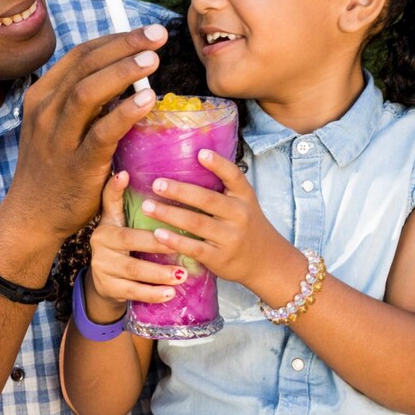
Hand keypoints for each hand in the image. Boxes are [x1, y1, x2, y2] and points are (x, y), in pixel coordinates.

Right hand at [5, 25, 166, 241]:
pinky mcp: (77, 165)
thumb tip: (128, 73)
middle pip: (86, 65)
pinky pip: (102, 132)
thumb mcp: (58, 126)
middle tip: (158, 35)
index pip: (80, 55)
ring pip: (88, 92)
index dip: (115, 39)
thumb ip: (84, 101)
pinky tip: (147, 100)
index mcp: (41, 96)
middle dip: (124, 45)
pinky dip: (125, 112)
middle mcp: (46, 111)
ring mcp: (58, 138)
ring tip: (153, 60)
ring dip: (123, 71)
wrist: (33, 216)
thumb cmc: (54, 168)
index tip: (144, 34)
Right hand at [85, 171, 187, 320]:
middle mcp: (100, 245)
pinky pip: (133, 292)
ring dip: (159, 274)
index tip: (127, 177)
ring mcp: (103, 268)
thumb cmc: (120, 247)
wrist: (105, 282)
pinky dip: (153, 294)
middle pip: (129, 241)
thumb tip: (125, 171)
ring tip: (181, 275)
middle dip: (156, 245)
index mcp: (106, 225)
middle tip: (181, 245)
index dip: (115, 191)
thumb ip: (120, 200)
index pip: (110, 205)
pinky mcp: (109, 288)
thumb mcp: (118, 223)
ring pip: (133, 271)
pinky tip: (170, 294)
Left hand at [142, 149, 294, 292]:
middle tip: (156, 184)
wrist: (266, 261)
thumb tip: (191, 159)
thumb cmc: (246, 226)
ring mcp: (230, 238)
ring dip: (169, 214)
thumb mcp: (243, 203)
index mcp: (244, 197)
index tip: (200, 153)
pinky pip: (194, 248)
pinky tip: (158, 234)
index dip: (218, 164)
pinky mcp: (220, 258)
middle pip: (207, 199)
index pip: (234, 176)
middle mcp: (239, 215)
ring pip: (196, 223)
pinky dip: (175, 241)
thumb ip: (224, 187)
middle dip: (179, 191)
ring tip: (147, 207)